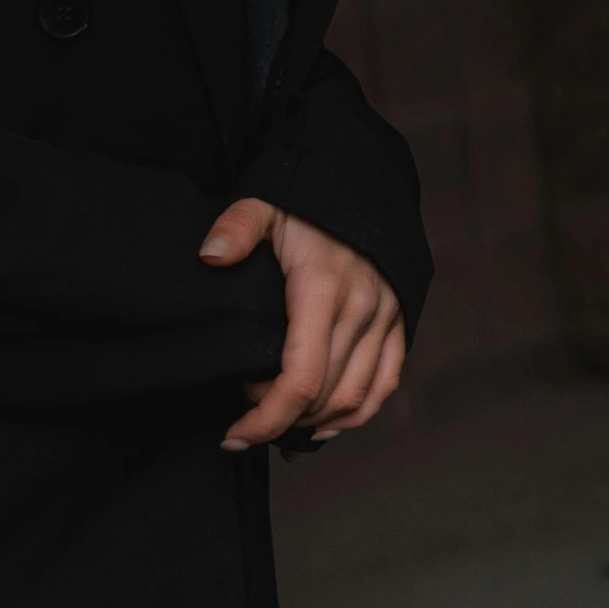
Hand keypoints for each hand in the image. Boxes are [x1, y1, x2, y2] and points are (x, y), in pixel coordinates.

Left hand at [199, 196, 403, 448]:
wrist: (361, 172)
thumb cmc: (306, 193)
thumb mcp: (265, 199)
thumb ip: (236, 226)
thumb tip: (209, 257)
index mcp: (323, 286)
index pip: (300, 377)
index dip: (266, 417)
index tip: (234, 435)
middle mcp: (361, 308)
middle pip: (323, 397)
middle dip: (280, 421)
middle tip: (242, 419)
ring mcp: (385, 316)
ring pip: (354, 399)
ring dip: (314, 425)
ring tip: (275, 428)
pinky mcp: (399, 320)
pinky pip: (384, 385)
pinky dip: (355, 414)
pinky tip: (322, 426)